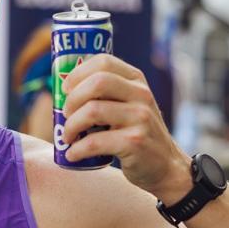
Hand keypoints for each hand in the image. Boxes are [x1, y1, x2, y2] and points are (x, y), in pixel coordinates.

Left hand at [61, 55, 190, 201]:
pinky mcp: (135, 142)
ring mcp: (140, 118)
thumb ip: (107, 94)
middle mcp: (141, 94)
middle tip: (65, 115)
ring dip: (71, 126)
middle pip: (97, 82)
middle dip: (72, 99)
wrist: (166, 166)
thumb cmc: (136, 133)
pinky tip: (72, 154)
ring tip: (67, 137)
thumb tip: (63, 90)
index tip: (65, 90)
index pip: (103, 61)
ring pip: (92, 111)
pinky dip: (77, 149)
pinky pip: (95, 142)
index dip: (77, 73)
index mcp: (136, 80)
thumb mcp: (130, 105)